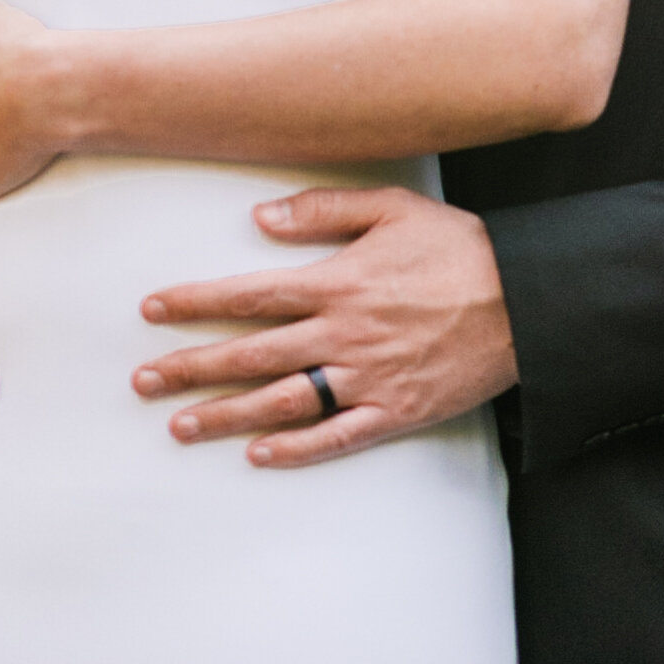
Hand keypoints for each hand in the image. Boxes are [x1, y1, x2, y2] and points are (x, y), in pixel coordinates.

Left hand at [131, 186, 516, 468]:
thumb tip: (260, 218)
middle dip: (191, 366)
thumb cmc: (456, 247)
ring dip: (226, 415)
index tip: (152, 311)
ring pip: (281, 402)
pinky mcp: (394, 411)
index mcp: (336, 282)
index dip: (196, 303)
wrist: (521, 301)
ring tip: (180, 426)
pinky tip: (259, 455)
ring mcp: (366, 378)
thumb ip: (322, 209)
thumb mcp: (390, 208)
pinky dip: (295, 450)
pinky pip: (336, 437)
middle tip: (142, 381)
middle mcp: (341, 334)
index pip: (249, 295)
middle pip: (251, 355)